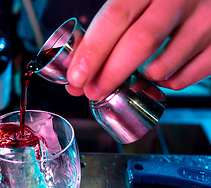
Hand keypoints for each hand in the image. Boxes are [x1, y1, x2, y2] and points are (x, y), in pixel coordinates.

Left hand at [66, 0, 210, 100]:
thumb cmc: (158, 3)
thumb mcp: (132, 3)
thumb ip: (103, 33)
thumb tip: (76, 74)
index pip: (116, 17)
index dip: (93, 51)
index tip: (76, 77)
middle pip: (140, 43)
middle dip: (110, 74)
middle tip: (93, 91)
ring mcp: (205, 20)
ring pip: (163, 66)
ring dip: (139, 80)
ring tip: (131, 78)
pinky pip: (186, 78)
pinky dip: (165, 83)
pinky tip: (158, 75)